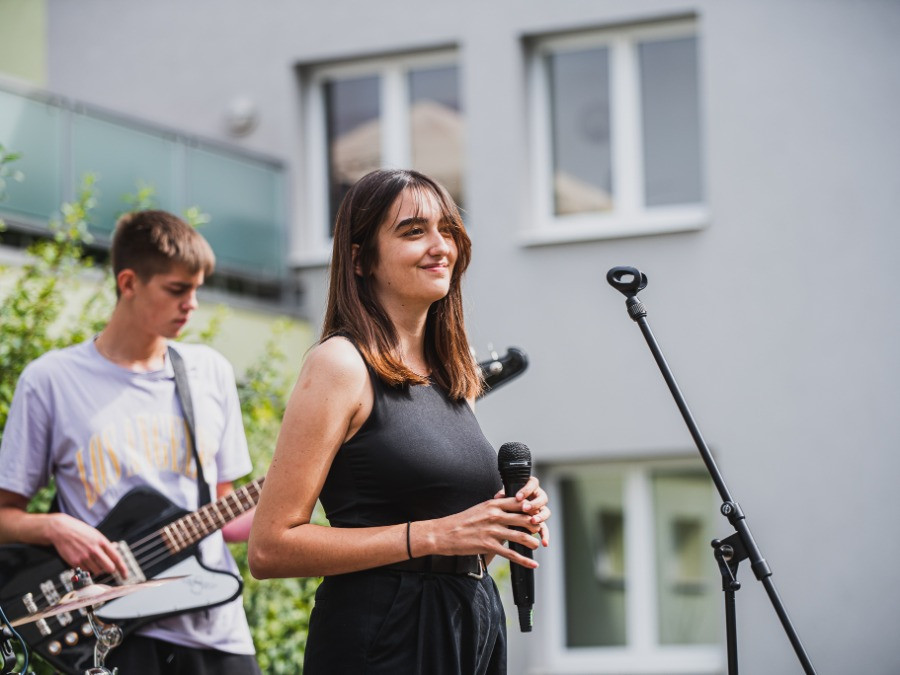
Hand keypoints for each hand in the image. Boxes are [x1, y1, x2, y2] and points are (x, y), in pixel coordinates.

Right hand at [48, 514, 128, 578]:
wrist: (62, 530)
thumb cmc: (80, 531)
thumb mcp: (96, 534)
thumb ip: (105, 543)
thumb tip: (115, 548)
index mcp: (102, 541)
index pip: (116, 557)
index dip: (122, 568)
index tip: (125, 575)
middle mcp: (94, 550)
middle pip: (109, 568)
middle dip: (110, 570)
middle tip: (107, 567)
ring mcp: (84, 557)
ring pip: (97, 571)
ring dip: (97, 569)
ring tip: (92, 560)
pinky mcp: (75, 562)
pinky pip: (86, 571)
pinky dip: (87, 569)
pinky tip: (84, 561)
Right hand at [428, 476, 550, 567]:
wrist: (443, 533)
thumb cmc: (461, 521)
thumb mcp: (480, 508)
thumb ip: (495, 508)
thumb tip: (509, 508)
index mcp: (493, 504)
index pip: (519, 503)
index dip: (531, 508)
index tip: (537, 513)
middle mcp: (494, 516)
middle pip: (523, 518)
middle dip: (535, 525)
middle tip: (540, 530)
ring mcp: (492, 531)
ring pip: (520, 536)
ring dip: (532, 542)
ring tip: (537, 545)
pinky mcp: (488, 546)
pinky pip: (511, 554)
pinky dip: (524, 560)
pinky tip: (533, 564)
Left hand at [498, 474, 550, 547]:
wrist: (508, 510)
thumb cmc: (506, 500)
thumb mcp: (505, 496)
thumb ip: (503, 495)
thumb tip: (497, 497)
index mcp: (531, 487)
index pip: (533, 484)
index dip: (526, 490)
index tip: (518, 497)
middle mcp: (538, 498)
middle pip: (542, 498)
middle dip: (534, 504)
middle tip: (525, 509)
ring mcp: (541, 510)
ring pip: (545, 512)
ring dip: (540, 517)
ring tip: (533, 521)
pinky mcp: (540, 522)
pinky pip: (545, 528)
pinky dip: (545, 535)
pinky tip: (544, 542)